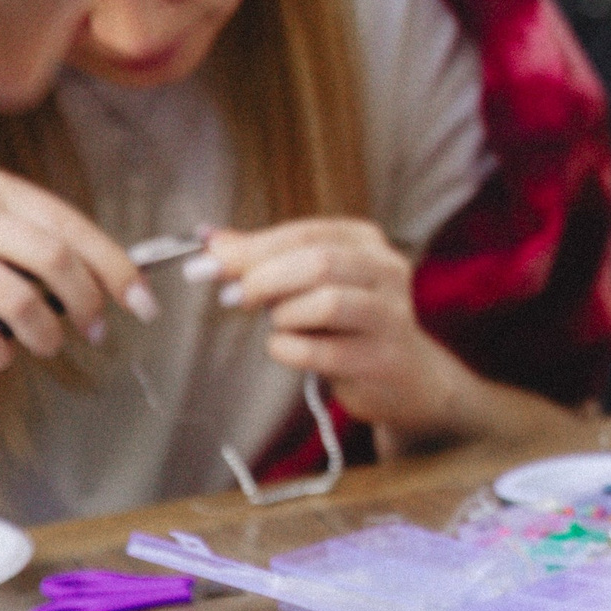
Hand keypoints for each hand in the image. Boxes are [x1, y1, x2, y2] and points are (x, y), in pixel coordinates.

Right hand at [0, 168, 152, 368]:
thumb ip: (47, 246)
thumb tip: (122, 283)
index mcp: (2, 192)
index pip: (75, 228)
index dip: (117, 268)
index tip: (145, 304)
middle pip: (55, 260)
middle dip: (88, 302)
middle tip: (96, 331)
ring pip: (21, 300)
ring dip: (47, 333)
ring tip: (48, 344)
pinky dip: (0, 353)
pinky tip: (1, 355)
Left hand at [205, 218, 470, 443]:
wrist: (402, 377)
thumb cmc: (345, 323)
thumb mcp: (309, 283)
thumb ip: (263, 259)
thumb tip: (209, 241)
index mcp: (367, 242)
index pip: (306, 233)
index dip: (252, 248)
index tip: (208, 264)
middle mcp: (387, 271)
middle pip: (319, 262)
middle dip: (264, 279)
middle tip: (233, 298)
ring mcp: (390, 316)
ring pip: (327, 302)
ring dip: (284, 315)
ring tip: (278, 324)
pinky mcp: (380, 359)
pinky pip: (320, 351)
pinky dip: (287, 349)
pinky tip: (285, 348)